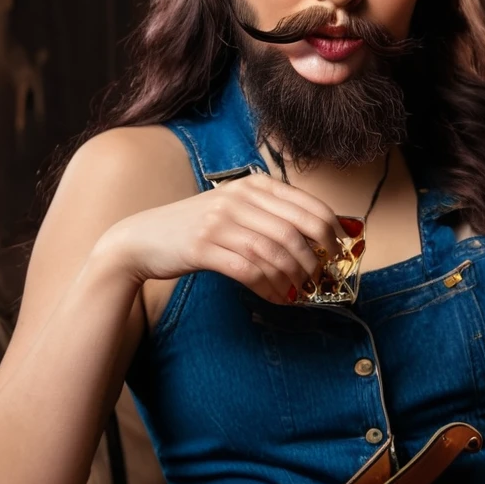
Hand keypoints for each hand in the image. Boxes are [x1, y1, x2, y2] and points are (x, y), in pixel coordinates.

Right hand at [95, 173, 344, 304]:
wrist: (143, 238)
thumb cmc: (199, 227)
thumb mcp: (237, 209)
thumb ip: (275, 216)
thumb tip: (325, 234)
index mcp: (254, 185)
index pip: (308, 206)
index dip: (331, 232)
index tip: (341, 253)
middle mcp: (239, 198)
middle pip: (295, 231)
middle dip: (315, 259)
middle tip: (321, 278)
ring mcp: (219, 222)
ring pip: (274, 253)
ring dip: (292, 278)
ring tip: (298, 292)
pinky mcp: (203, 247)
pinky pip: (249, 271)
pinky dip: (269, 288)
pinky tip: (276, 297)